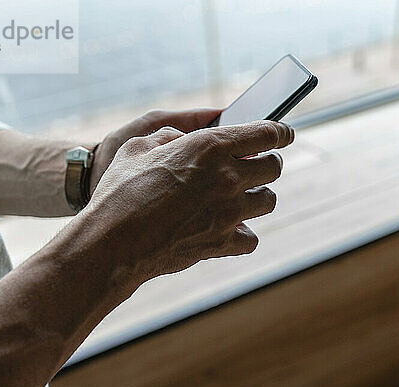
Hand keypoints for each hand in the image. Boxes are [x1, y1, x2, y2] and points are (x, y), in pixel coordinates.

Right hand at [75, 119, 294, 299]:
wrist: (112, 242)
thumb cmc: (120, 190)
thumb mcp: (139, 145)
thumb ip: (170, 136)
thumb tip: (184, 139)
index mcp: (210, 146)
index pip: (266, 132)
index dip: (281, 131)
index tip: (286, 133)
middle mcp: (228, 178)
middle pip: (275, 167)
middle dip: (270, 162)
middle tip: (258, 165)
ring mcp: (229, 213)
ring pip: (269, 201)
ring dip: (259, 196)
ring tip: (243, 197)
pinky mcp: (223, 243)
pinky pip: (252, 238)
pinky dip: (244, 233)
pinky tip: (229, 229)